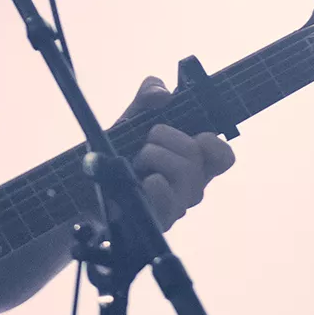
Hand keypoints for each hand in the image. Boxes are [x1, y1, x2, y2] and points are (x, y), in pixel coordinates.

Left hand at [118, 75, 235, 229]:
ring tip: (137, 160)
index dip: (215, 144)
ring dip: (153, 155)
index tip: (198, 135)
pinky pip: (167, 200)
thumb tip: (162, 95)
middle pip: (196, 154)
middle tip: (146, 141)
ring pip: (184, 171)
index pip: (223, 157)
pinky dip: (154, 185)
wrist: (90, 182)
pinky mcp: (159, 220)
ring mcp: (177, 206)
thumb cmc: (121, 150)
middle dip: (165, 136)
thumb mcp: (134, 117)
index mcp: (194, 161)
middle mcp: (191, 185)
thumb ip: (149, 94)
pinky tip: (140, 180)